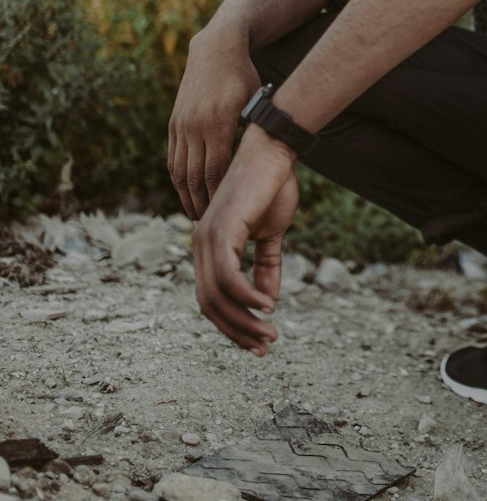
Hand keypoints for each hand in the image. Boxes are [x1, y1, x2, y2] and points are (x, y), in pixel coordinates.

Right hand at [169, 27, 260, 219]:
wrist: (216, 50)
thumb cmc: (245, 77)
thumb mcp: (256, 102)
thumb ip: (255, 131)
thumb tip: (263, 162)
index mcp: (219, 123)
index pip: (218, 170)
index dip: (220, 196)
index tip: (227, 215)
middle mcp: (196, 126)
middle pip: (196, 177)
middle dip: (203, 204)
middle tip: (211, 226)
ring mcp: (181, 124)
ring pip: (180, 171)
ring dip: (187, 196)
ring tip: (196, 216)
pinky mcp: (174, 122)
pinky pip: (173, 157)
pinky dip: (177, 179)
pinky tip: (184, 192)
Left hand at [192, 124, 298, 354]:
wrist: (273, 154)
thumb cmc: (272, 187)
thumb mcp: (270, 235)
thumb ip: (265, 265)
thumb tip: (268, 298)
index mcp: (208, 247)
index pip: (211, 298)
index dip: (233, 325)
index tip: (258, 343)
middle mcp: (199, 245)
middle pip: (210, 305)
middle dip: (238, 331)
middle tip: (265, 346)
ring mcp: (206, 238)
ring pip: (217, 297)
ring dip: (245, 320)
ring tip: (270, 332)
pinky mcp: (221, 232)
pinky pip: (229, 278)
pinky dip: (248, 297)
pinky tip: (267, 305)